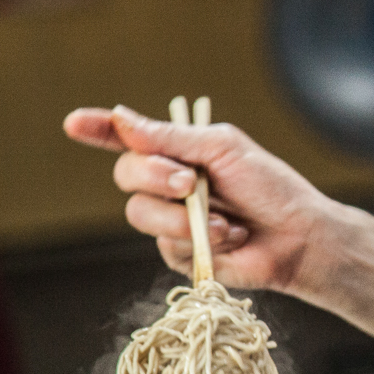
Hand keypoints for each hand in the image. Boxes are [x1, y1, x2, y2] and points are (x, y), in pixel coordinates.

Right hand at [62, 105, 342, 292]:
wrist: (298, 236)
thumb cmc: (270, 188)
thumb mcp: (223, 150)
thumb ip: (172, 138)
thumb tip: (121, 119)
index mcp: (178, 152)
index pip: (127, 139)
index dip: (99, 131)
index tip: (75, 123)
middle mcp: (168, 184)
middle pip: (126, 176)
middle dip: (152, 176)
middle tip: (187, 181)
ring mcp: (172, 220)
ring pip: (140, 215)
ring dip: (181, 217)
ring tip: (223, 220)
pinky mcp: (181, 254)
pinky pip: (167, 246)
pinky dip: (201, 240)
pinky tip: (231, 238)